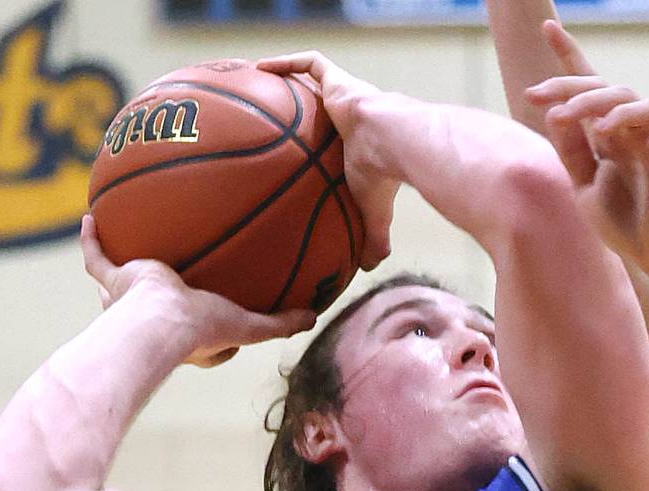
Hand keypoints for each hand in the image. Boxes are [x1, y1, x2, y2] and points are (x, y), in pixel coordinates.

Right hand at [80, 215, 315, 367]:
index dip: (216, 323)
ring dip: (124, 263)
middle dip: (165, 292)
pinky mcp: (114, 283)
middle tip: (174, 273)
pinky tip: (91, 216)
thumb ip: (281, 323)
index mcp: (189, 334)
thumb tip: (314, 316)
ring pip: (122, 281)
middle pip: (160, 303)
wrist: (159, 324)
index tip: (226, 307)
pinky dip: (92, 239)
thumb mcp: (251, 326)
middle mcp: (156, 317)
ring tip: (129, 238)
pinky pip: (96, 259)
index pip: (204, 332)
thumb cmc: (204, 329)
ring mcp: (130, 301)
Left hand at [257, 51, 396, 268]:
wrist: (391, 143)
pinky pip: (311, 63)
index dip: (320, 141)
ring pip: (314, 80)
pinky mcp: (339, 80)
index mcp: (358, 144)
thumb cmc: (382, 178)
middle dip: (300, 108)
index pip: (337, 141)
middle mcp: (351, 116)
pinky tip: (261, 67)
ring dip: (288, 79)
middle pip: (322, 108)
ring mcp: (345, 95)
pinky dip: (287, 63)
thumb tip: (369, 268)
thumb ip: (371, 237)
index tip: (299, 148)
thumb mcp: (372, 212)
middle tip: (273, 116)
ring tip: (257, 82)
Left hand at [525, 23, 648, 285]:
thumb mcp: (584, 188)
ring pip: (624, 93)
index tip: (547, 26)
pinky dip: (625, 115)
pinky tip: (602, 130)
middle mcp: (633, 129)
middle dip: (565, 84)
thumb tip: (555, 112)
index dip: (570, 56)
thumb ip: (571, 152)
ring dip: (588, 100)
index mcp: (611, 136)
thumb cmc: (628, 228)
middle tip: (535, 94)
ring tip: (563, 116)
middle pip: (600, 86)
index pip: (590, 87)